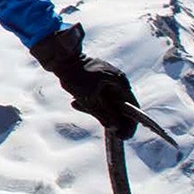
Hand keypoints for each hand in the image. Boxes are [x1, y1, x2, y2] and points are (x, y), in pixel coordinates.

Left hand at [30, 24, 139, 139]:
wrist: (61, 58)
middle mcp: (117, 80)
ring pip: (107, 101)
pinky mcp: (97, 79)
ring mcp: (108, 78)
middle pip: (120, 105)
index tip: (125, 136)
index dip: (130, 124)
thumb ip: (103, 115)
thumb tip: (116, 127)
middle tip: (107, 130)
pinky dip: (90, 101)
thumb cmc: (76, 76)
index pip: (132, 107)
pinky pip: (98, 95)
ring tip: (77, 105)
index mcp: (120, 82)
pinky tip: (75, 102)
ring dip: (96, 109)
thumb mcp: (89, 100)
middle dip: (110, 118)